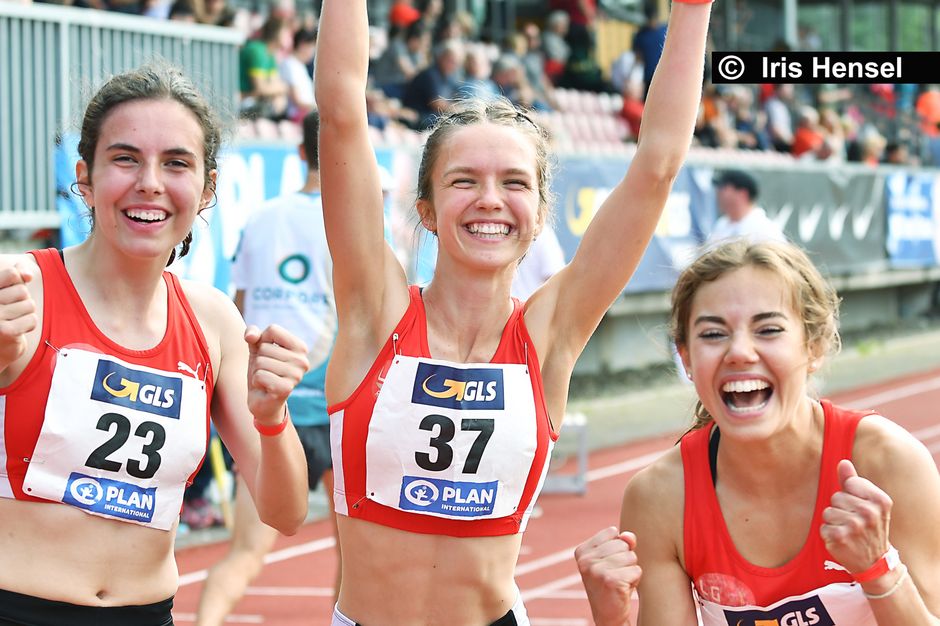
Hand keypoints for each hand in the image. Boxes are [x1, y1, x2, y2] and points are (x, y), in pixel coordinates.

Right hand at [0, 264, 37, 369]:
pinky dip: (29, 324)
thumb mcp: (6, 288)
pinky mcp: (5, 331)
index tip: (10, 290)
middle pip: (22, 291)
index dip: (18, 281)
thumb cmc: (2, 312)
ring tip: (13, 319)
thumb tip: (28, 275)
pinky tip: (18, 328)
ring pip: (29, 305)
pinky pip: (32, 320)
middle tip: (10, 310)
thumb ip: (16, 274)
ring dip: (26, 313)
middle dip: (22, 300)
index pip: (12, 273)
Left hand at [244, 324, 309, 424]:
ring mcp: (296, 375)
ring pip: (261, 362)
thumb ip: (253, 335)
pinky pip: (260, 375)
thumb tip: (250, 336)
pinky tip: (265, 387)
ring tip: (266, 379)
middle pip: (265, 348)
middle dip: (259, 360)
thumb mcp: (257, 349)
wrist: (263, 400)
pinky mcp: (286, 389)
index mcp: (300, 347)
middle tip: (266, 371)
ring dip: (257, 371)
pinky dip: (256, 382)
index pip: (273, 330)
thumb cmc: (263, 370)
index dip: (262, 341)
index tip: (268, 354)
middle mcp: (303, 361)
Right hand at [575, 526, 640, 625]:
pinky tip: (623, 589)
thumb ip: (621, 542)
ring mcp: (597, 570)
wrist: (608, 614)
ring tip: (619, 582)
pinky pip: (636, 570)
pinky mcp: (611, 580)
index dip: (617, 548)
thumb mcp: (612, 558)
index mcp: (582, 551)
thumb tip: (629, 537)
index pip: (612, 532)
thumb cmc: (611, 583)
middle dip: (625, 559)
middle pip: (623, 544)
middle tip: (615, 575)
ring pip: (631, 557)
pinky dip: (635, 581)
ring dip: (630, 570)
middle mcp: (586, 560)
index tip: (608, 563)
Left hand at [820, 459, 892, 574]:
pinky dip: (829, 534)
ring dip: (834, 522)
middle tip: (855, 523)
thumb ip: (854, 482)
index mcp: (880, 500)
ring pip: (828, 511)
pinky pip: (823, 526)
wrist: (874, 562)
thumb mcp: (870, 504)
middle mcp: (869, 513)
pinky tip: (842, 540)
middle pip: (836, 497)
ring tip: (848, 532)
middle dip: (841, 509)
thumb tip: (842, 462)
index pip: (850, 483)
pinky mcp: (839, 537)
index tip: (861, 507)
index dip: (851, 495)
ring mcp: (854, 526)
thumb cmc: (870, 528)